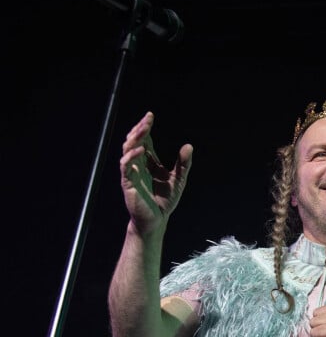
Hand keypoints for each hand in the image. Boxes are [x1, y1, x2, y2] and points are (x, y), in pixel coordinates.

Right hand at [120, 112, 192, 234]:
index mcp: (148, 162)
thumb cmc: (165, 201)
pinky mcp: (128, 183)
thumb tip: (189, 145)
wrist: (157, 221)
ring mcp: (131, 173)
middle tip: (148, 119)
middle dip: (140, 129)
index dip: (145, 127)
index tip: (150, 116)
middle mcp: (138, 164)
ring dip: (135, 138)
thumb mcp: (179, 180)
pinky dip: (132, 157)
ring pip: (127, 150)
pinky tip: (141, 150)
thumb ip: (183, 164)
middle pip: (134, 141)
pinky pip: (126, 166)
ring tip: (144, 128)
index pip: (144, 140)